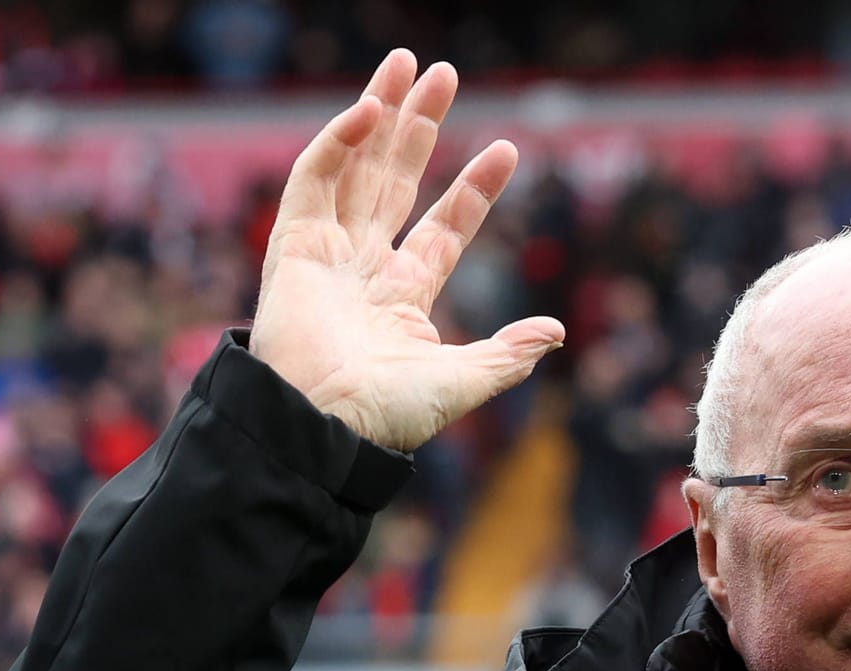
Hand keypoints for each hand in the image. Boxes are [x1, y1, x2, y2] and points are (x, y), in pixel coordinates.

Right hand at [249, 51, 564, 450]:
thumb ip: (507, 355)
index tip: (506, 149)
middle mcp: (365, 266)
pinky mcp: (293, 243)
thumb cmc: (387, 417)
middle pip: (396, 179)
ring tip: (408, 64)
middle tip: (444, 74)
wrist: (325, 427)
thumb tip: (557, 332)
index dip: (473, 189)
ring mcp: (328, 251)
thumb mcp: (462, 383)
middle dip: (421, 126)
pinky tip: (373, 108)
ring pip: (358, 164)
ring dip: (382, 112)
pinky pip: (315, 176)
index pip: (445, 226)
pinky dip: (340, 140)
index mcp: (405, 296)